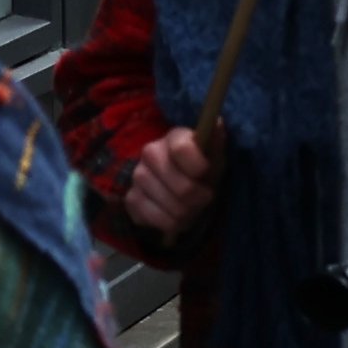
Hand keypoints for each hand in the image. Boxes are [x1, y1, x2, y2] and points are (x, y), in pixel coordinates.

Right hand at [120, 129, 216, 246]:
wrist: (180, 184)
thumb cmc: (202, 166)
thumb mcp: (214, 154)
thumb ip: (216, 141)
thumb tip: (217, 123)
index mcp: (174, 137)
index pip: (182, 149)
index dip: (199, 166)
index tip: (206, 173)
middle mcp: (150, 153)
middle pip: (182, 187)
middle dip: (200, 198)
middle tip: (205, 198)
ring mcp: (138, 177)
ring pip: (172, 207)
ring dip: (188, 213)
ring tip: (192, 207)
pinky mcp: (131, 199)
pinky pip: (158, 220)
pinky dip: (173, 223)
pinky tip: (178, 216)